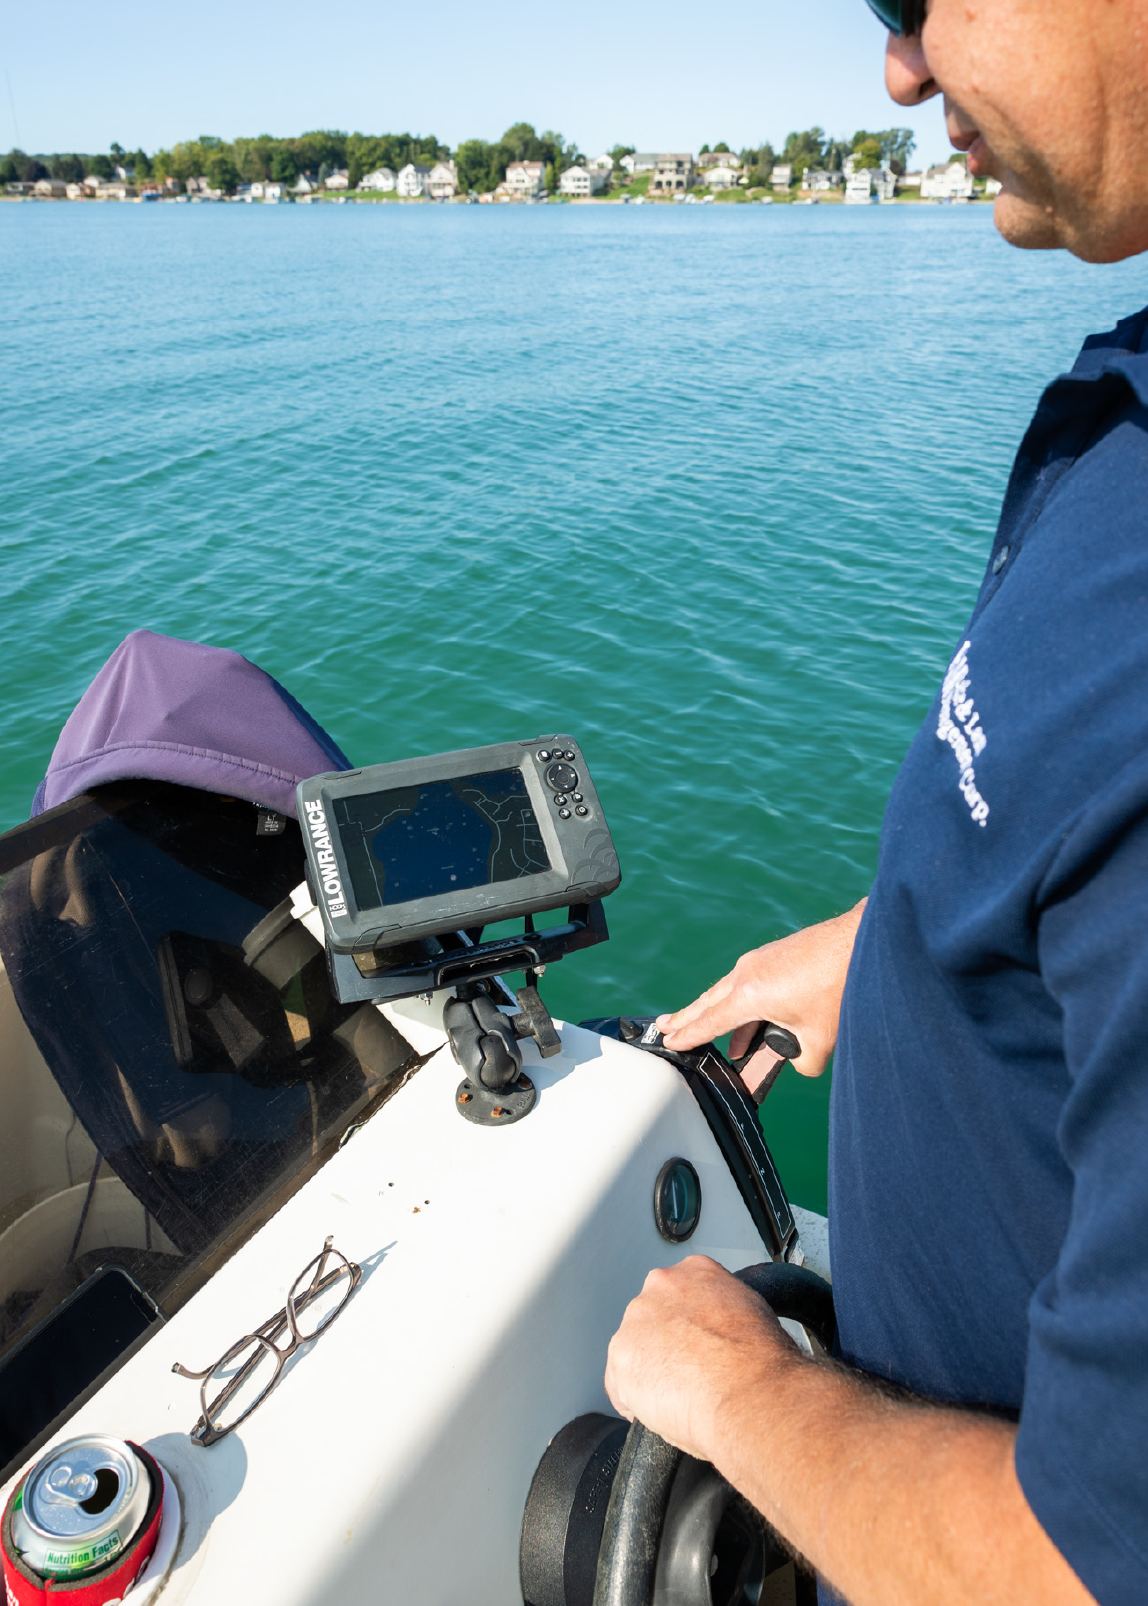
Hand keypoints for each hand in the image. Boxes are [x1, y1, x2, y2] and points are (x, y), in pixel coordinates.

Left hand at [603, 1256, 799, 1462]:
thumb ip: (726, 1309)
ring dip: (650, 1373)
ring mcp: (636, 1321)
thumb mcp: (754, 1313)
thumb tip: (723, 1329)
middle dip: (665, 1346)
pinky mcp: (621, 1358)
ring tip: (682, 1396)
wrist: (750, 1393)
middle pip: (652, 1319)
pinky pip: (621, 1386)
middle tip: (690, 1374)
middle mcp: (660, 1286)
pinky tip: (663, 1412)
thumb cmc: (761, 1362)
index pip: (679, 1294)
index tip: (697, 1344)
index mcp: (695, 1270)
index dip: (689, 1326)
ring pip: (634, 1351)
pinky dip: (637, 1404)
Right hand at [656, 898, 866, 1080]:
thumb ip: (801, 1062)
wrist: (861, 942)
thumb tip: (797, 1060)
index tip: (668, 1042)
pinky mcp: (776, 954)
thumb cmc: (838, 988)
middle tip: (664, 1027)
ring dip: (722, 1014)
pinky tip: (756, 1018)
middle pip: (708, 1002)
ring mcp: (760, 960)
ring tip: (719, 1037)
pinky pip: (749, 982)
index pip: (709, 1022)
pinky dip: (744, 1003)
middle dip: (687, 1018)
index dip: (688, 1036)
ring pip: (729, 992)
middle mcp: (746, 973)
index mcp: (748, 995)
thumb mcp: (820, 1041)